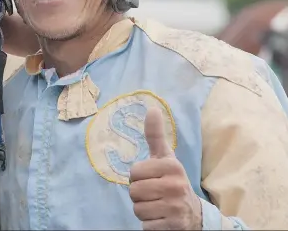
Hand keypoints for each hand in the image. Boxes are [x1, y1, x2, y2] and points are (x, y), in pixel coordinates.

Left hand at [129, 108, 201, 229]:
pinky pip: (145, 225)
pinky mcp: (173, 226)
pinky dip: (150, 224)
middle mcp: (176, 186)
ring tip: (158, 206)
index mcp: (172, 167)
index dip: (138, 178)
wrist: (194, 215)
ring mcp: (175, 208)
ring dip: (144, 209)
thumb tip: (152, 108)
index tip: (152, 179)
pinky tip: (162, 218)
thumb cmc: (173, 182)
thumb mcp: (166, 158)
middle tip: (155, 194)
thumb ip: (155, 136)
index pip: (134, 172)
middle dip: (140, 195)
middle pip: (133, 191)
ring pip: (137, 208)